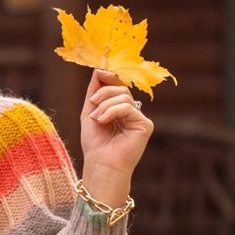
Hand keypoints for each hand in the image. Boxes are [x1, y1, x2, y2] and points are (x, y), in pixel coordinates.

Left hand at [78, 69, 153, 206]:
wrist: (100, 165)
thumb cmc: (94, 144)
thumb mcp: (89, 113)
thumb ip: (95, 92)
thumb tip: (99, 69)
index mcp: (119, 110)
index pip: (118, 86)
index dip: (109, 77)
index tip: (99, 71)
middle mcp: (132, 113)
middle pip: (121, 88)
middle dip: (104, 92)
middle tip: (92, 102)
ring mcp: (139, 119)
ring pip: (124, 96)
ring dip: (105, 105)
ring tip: (97, 118)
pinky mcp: (145, 125)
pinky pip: (128, 107)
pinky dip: (112, 111)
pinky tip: (103, 121)